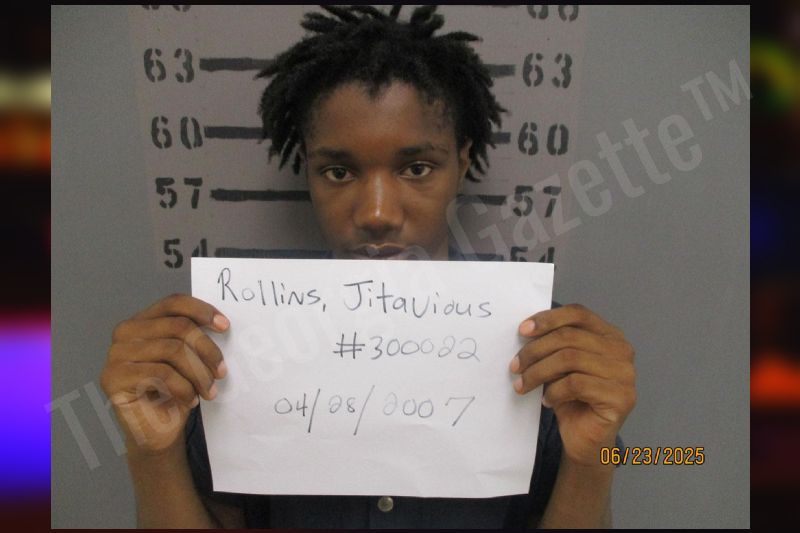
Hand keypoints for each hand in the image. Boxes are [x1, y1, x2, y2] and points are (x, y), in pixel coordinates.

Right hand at [100, 294, 229, 454]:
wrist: (158, 432)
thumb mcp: (190, 359)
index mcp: (144, 320)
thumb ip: (196, 337)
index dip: (202, 311)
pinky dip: (183, 388)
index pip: (174, 302)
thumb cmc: (175, 392)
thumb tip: (223, 324)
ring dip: (199, 373)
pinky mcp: (113, 377)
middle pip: (179, 327)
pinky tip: (190, 400)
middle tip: (222, 373)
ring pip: (173, 350)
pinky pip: (161, 373)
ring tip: (209, 391)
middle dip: (207, 350)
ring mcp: (116, 353)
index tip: (225, 327)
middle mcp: (126, 331)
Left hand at [509, 303, 635, 466]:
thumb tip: (526, 330)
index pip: (578, 313)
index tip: (522, 331)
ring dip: (538, 372)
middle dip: (535, 350)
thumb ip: (554, 344)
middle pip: (569, 337)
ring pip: (570, 359)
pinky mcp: (621, 397)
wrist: (586, 440)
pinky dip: (554, 391)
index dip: (548, 319)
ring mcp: (625, 374)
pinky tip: (546, 401)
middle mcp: (622, 351)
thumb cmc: (572, 398)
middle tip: (515, 366)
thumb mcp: (561, 365)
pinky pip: (576, 384)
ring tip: (522, 385)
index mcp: (610, 335)